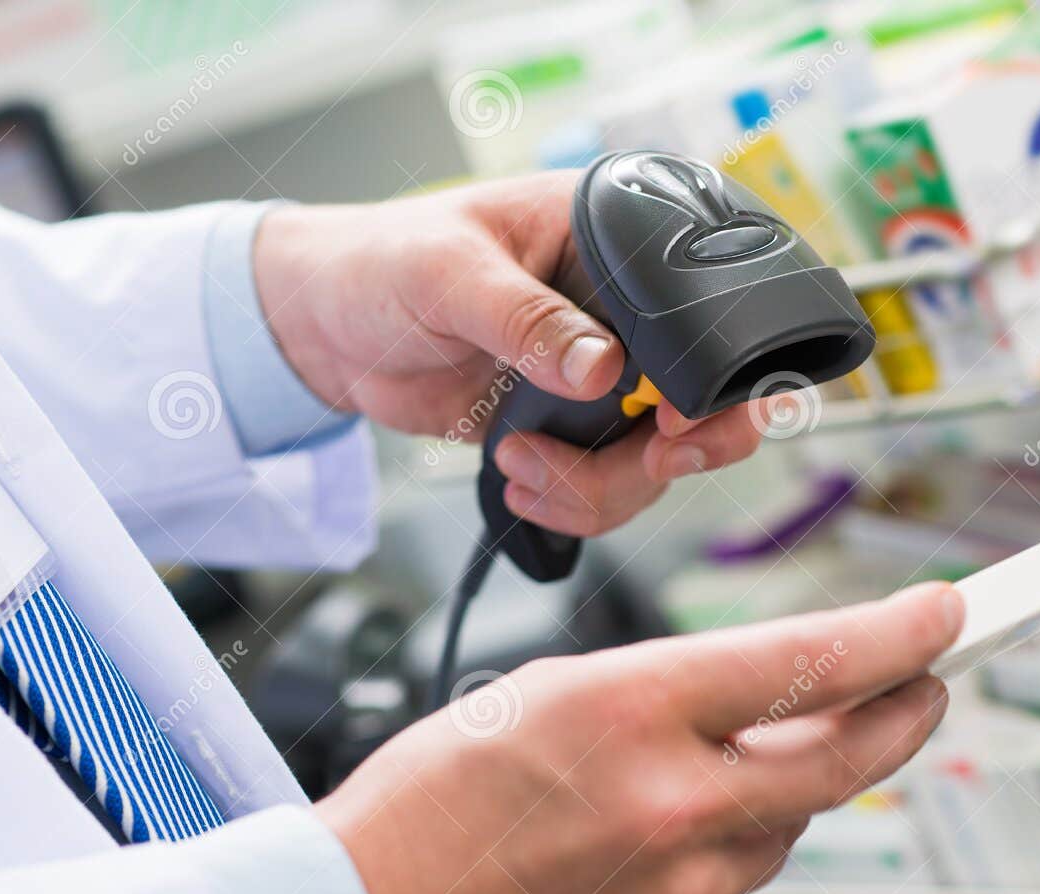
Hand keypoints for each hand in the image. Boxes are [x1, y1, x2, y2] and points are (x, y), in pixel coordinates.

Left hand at [252, 171, 766, 537]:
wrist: (327, 328)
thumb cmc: (383, 262)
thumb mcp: (449, 272)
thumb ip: (524, 317)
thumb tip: (599, 367)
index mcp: (613, 242)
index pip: (704, 310)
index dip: (712, 378)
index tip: (674, 424)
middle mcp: (624, 314)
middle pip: (708, 401)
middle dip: (678, 451)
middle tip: (650, 463)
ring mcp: (602, 379)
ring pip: (656, 463)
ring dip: (597, 487)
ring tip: (519, 460)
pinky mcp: (570, 429)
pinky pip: (607, 488)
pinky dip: (571, 504)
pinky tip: (520, 482)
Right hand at [316, 582, 962, 893]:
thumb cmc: (427, 809)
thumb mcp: (544, 696)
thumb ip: (675, 695)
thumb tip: (774, 703)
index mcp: (632, 711)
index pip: (809, 660)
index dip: (897, 634)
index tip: (940, 617)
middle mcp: (675, 808)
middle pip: (843, 759)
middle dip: (901, 714)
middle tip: (926, 687)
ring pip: (779, 827)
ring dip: (765, 794)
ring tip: (671, 785)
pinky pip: (734, 890)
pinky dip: (713, 859)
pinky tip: (636, 855)